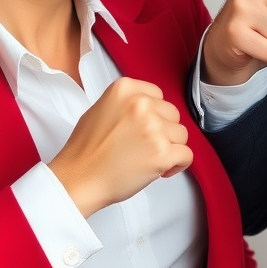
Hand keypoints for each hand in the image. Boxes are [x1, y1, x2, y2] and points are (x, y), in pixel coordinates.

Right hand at [48, 78, 192, 216]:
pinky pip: (187, 155)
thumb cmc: (86, 151)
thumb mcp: (101, 109)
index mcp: (125, 89)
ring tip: (148, 158)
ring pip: (182, 135)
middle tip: (144, 147)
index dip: (154, 115)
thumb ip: (127, 103)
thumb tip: (150, 110)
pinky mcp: (162, 152)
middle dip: (163, 131)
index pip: (158, 96)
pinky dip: (179, 164)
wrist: (79, 179)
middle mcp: (141, 104)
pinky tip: (162, 170)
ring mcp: (153, 128)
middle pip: (173, 114)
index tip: (145, 128)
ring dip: (170, 148)